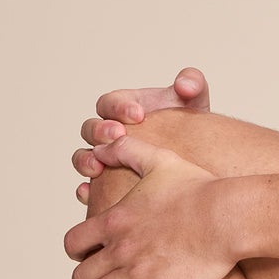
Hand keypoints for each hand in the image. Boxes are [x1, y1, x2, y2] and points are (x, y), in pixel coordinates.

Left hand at [64, 132, 233, 278]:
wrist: (227, 218)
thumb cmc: (198, 189)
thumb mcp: (159, 160)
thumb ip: (126, 150)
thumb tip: (102, 146)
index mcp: (114, 221)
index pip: (73, 243)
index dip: (74, 252)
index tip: (82, 257)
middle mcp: (118, 250)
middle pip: (81, 275)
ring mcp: (136, 274)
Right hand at [73, 67, 209, 204]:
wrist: (195, 156)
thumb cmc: (187, 123)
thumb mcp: (194, 100)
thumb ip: (192, 83)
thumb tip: (184, 85)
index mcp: (122, 107)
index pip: (110, 102)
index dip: (120, 107)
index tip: (139, 114)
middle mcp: (107, 131)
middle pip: (90, 129)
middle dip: (102, 132)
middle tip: (119, 136)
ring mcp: (105, 157)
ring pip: (83, 156)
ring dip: (87, 160)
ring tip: (99, 167)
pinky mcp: (106, 183)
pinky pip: (87, 187)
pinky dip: (85, 190)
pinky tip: (89, 194)